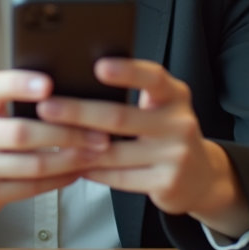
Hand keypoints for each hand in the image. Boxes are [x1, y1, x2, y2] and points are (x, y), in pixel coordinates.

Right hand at [0, 70, 108, 240]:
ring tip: (95, 153)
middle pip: (22, 132)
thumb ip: (18, 98)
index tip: (49, 84)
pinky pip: (31, 187)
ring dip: (71, 159)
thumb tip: (71, 87)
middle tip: (98, 132)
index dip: (20, 83)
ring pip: (32, 164)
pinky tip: (76, 171)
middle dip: (66, 133)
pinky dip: (60, 179)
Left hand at [35, 59, 248, 238]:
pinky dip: (92, 170)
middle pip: (121, 117)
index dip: (126, 71)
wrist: (201, 177)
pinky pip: (118, 177)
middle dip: (78, 112)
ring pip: (114, 152)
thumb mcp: (161, 106)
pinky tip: (73, 163)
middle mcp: (179, 122)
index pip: (152, 78)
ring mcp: (175, 155)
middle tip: (47, 107)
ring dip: (77, 147)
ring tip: (51, 139)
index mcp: (175, 95)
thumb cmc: (167, 134)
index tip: (98, 66)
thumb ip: (135, 94)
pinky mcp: (166, 183)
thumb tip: (80, 82)